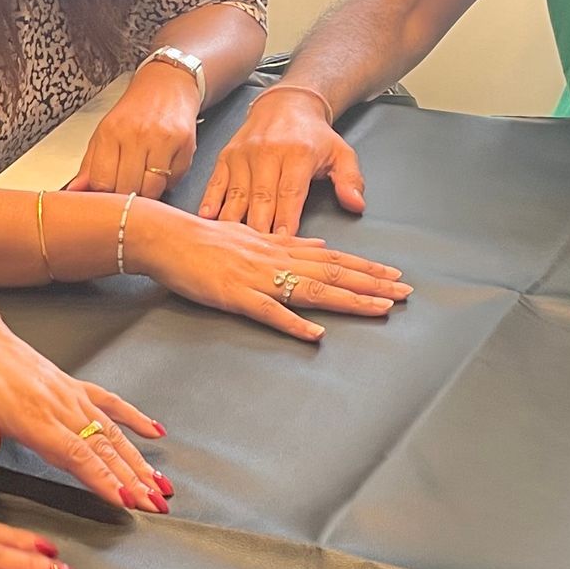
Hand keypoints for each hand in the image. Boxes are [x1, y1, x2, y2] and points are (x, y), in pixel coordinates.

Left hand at [0, 312, 170, 510]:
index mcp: (31, 416)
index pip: (76, 455)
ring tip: (161, 483)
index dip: (104, 480)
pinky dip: (133, 417)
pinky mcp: (70, 384)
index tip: (128, 500)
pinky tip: (154, 432)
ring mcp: (68, 394)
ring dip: (138, 458)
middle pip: (103, 448)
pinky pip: (108, 402)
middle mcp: (57, 405)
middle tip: (156, 504)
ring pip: (111, 430)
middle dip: (133, 478)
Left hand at [63, 60, 200, 199]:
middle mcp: (136, 134)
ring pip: (152, 189)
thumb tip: (74, 191)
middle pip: (127, 189)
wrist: (168, 85)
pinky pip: (174, 180)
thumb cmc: (135, 112)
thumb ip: (90, 165)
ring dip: (149, 192)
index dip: (105, 195)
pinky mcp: (185, 143)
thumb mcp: (105, 133)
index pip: (102, 182)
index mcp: (110, 133)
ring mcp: (162, 139)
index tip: (109, 193)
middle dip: (128, 195)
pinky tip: (163, 168)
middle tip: (129, 186)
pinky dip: (168, 181)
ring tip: (146, 178)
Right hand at [130, 201, 407, 342]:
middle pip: (332, 273)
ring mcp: (256, 278)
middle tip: (405, 294)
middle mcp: (275, 259)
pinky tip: (316, 334)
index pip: (333, 258)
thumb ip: (288, 242)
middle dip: (371, 285)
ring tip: (380, 309)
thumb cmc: (202, 238)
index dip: (366, 268)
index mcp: (280, 247)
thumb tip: (321, 246)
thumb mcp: (251, 234)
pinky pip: (269, 312)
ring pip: (311, 290)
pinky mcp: (234, 295)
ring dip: (348, 301)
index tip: (394, 276)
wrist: (164, 235)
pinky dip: (293, 323)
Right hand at [197, 87, 365, 233]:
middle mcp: (267, 153)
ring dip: (234, 221)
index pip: (290, 193)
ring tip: (232, 245)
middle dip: (259, 228)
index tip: (283, 244)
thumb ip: (350, 180)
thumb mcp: (341, 153)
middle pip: (261, 198)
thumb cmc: (313, 135)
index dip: (286, 220)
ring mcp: (244, 155)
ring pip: (237, 194)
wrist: (286, 104)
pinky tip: (208, 220)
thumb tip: (356, 204)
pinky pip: (216, 183)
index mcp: (297, 154)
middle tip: (257, 257)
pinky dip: (211, 202)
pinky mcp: (227, 156)